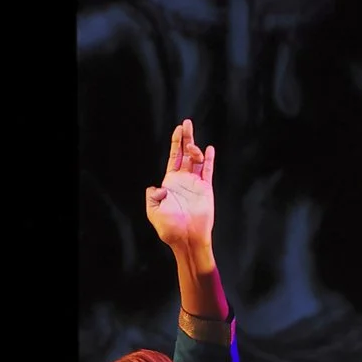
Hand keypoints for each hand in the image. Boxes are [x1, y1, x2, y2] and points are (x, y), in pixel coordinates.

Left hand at [144, 120, 216, 252]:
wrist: (187, 238)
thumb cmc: (169, 228)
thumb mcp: (153, 211)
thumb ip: (152, 196)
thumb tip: (158, 187)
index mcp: (170, 182)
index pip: (174, 158)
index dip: (176, 143)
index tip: (178, 130)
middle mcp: (183, 180)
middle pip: (185, 154)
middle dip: (186, 138)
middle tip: (187, 123)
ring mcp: (195, 184)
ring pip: (196, 160)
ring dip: (195, 150)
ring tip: (194, 149)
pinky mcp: (206, 190)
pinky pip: (207, 171)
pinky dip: (209, 160)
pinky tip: (209, 149)